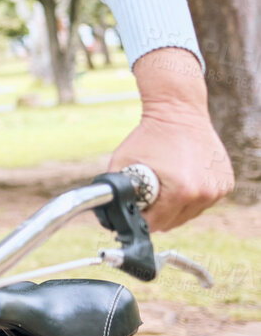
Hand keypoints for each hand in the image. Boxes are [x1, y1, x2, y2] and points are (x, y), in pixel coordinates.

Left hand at [108, 47, 232, 231]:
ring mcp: (218, 189)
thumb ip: (115, 190)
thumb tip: (109, 211)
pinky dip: (191, 197)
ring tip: (164, 186)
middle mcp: (204, 193)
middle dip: (156, 214)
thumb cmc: (149, 136)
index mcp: (181, 191)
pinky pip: (203, 202)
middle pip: (173, 223)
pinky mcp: (225, 184)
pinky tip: (181, 180)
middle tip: (147, 197)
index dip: (140, 219)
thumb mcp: (122, 163)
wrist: (179, 112)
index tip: (134, 210)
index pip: (155, 223)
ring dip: (175, 207)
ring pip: (189, 214)